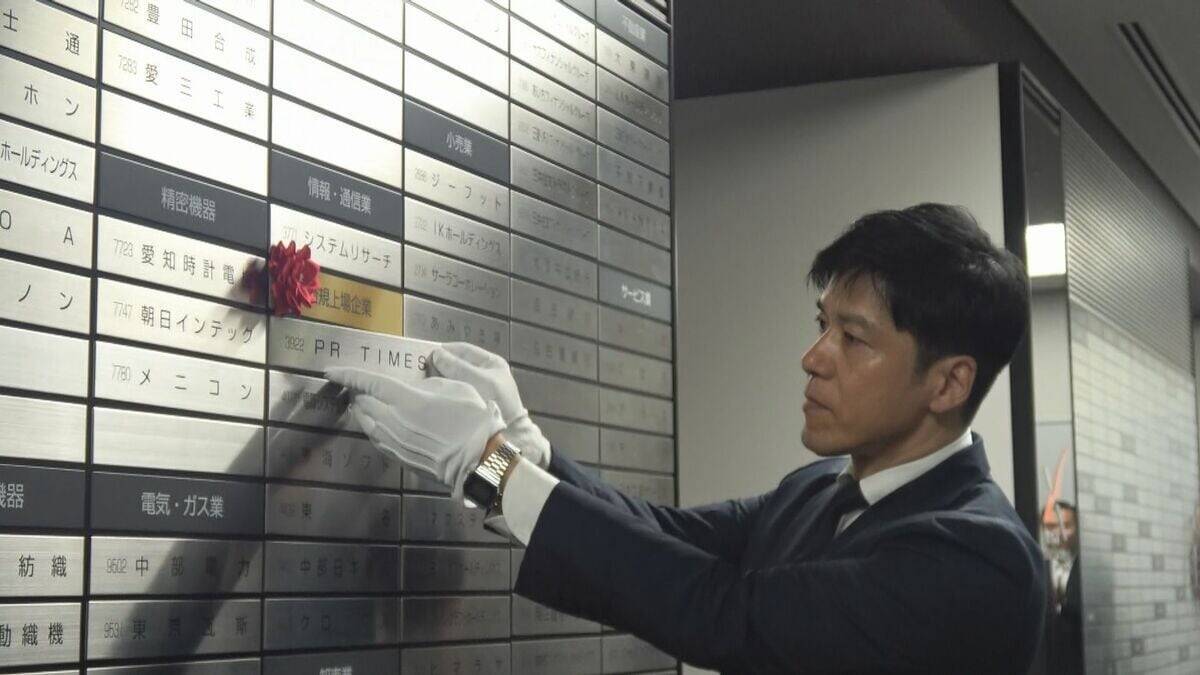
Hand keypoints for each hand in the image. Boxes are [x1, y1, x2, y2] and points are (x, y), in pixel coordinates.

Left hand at [325, 366, 504, 499]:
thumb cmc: (472, 418)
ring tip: (363, 402)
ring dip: (362, 410)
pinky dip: (370, 428)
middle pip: (363, 402)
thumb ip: (427, 383)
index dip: (347, 374)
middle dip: (356, 391)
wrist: (478, 459)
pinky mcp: (399, 457)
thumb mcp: (454, 387)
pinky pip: (376, 439)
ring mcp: (395, 441)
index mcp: (407, 399)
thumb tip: (413, 386)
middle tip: (357, 384)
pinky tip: (375, 424)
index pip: (368, 383)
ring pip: (366, 422)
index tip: (330, 370)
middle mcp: (394, 420)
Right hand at [429, 342, 551, 467]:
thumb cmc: (497, 403)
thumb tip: (436, 354)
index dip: (444, 350)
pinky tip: (431, 395)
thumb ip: (456, 366)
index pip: (462, 350)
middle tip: (418, 370)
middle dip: (438, 366)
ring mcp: (477, 390)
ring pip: (453, 379)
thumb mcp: (478, 380)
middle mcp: (484, 374)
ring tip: (421, 382)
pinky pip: (453, 393)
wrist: (509, 434)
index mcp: (491, 363)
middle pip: (456, 365)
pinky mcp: (470, 404)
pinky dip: (443, 393)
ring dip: (439, 380)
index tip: (425, 354)